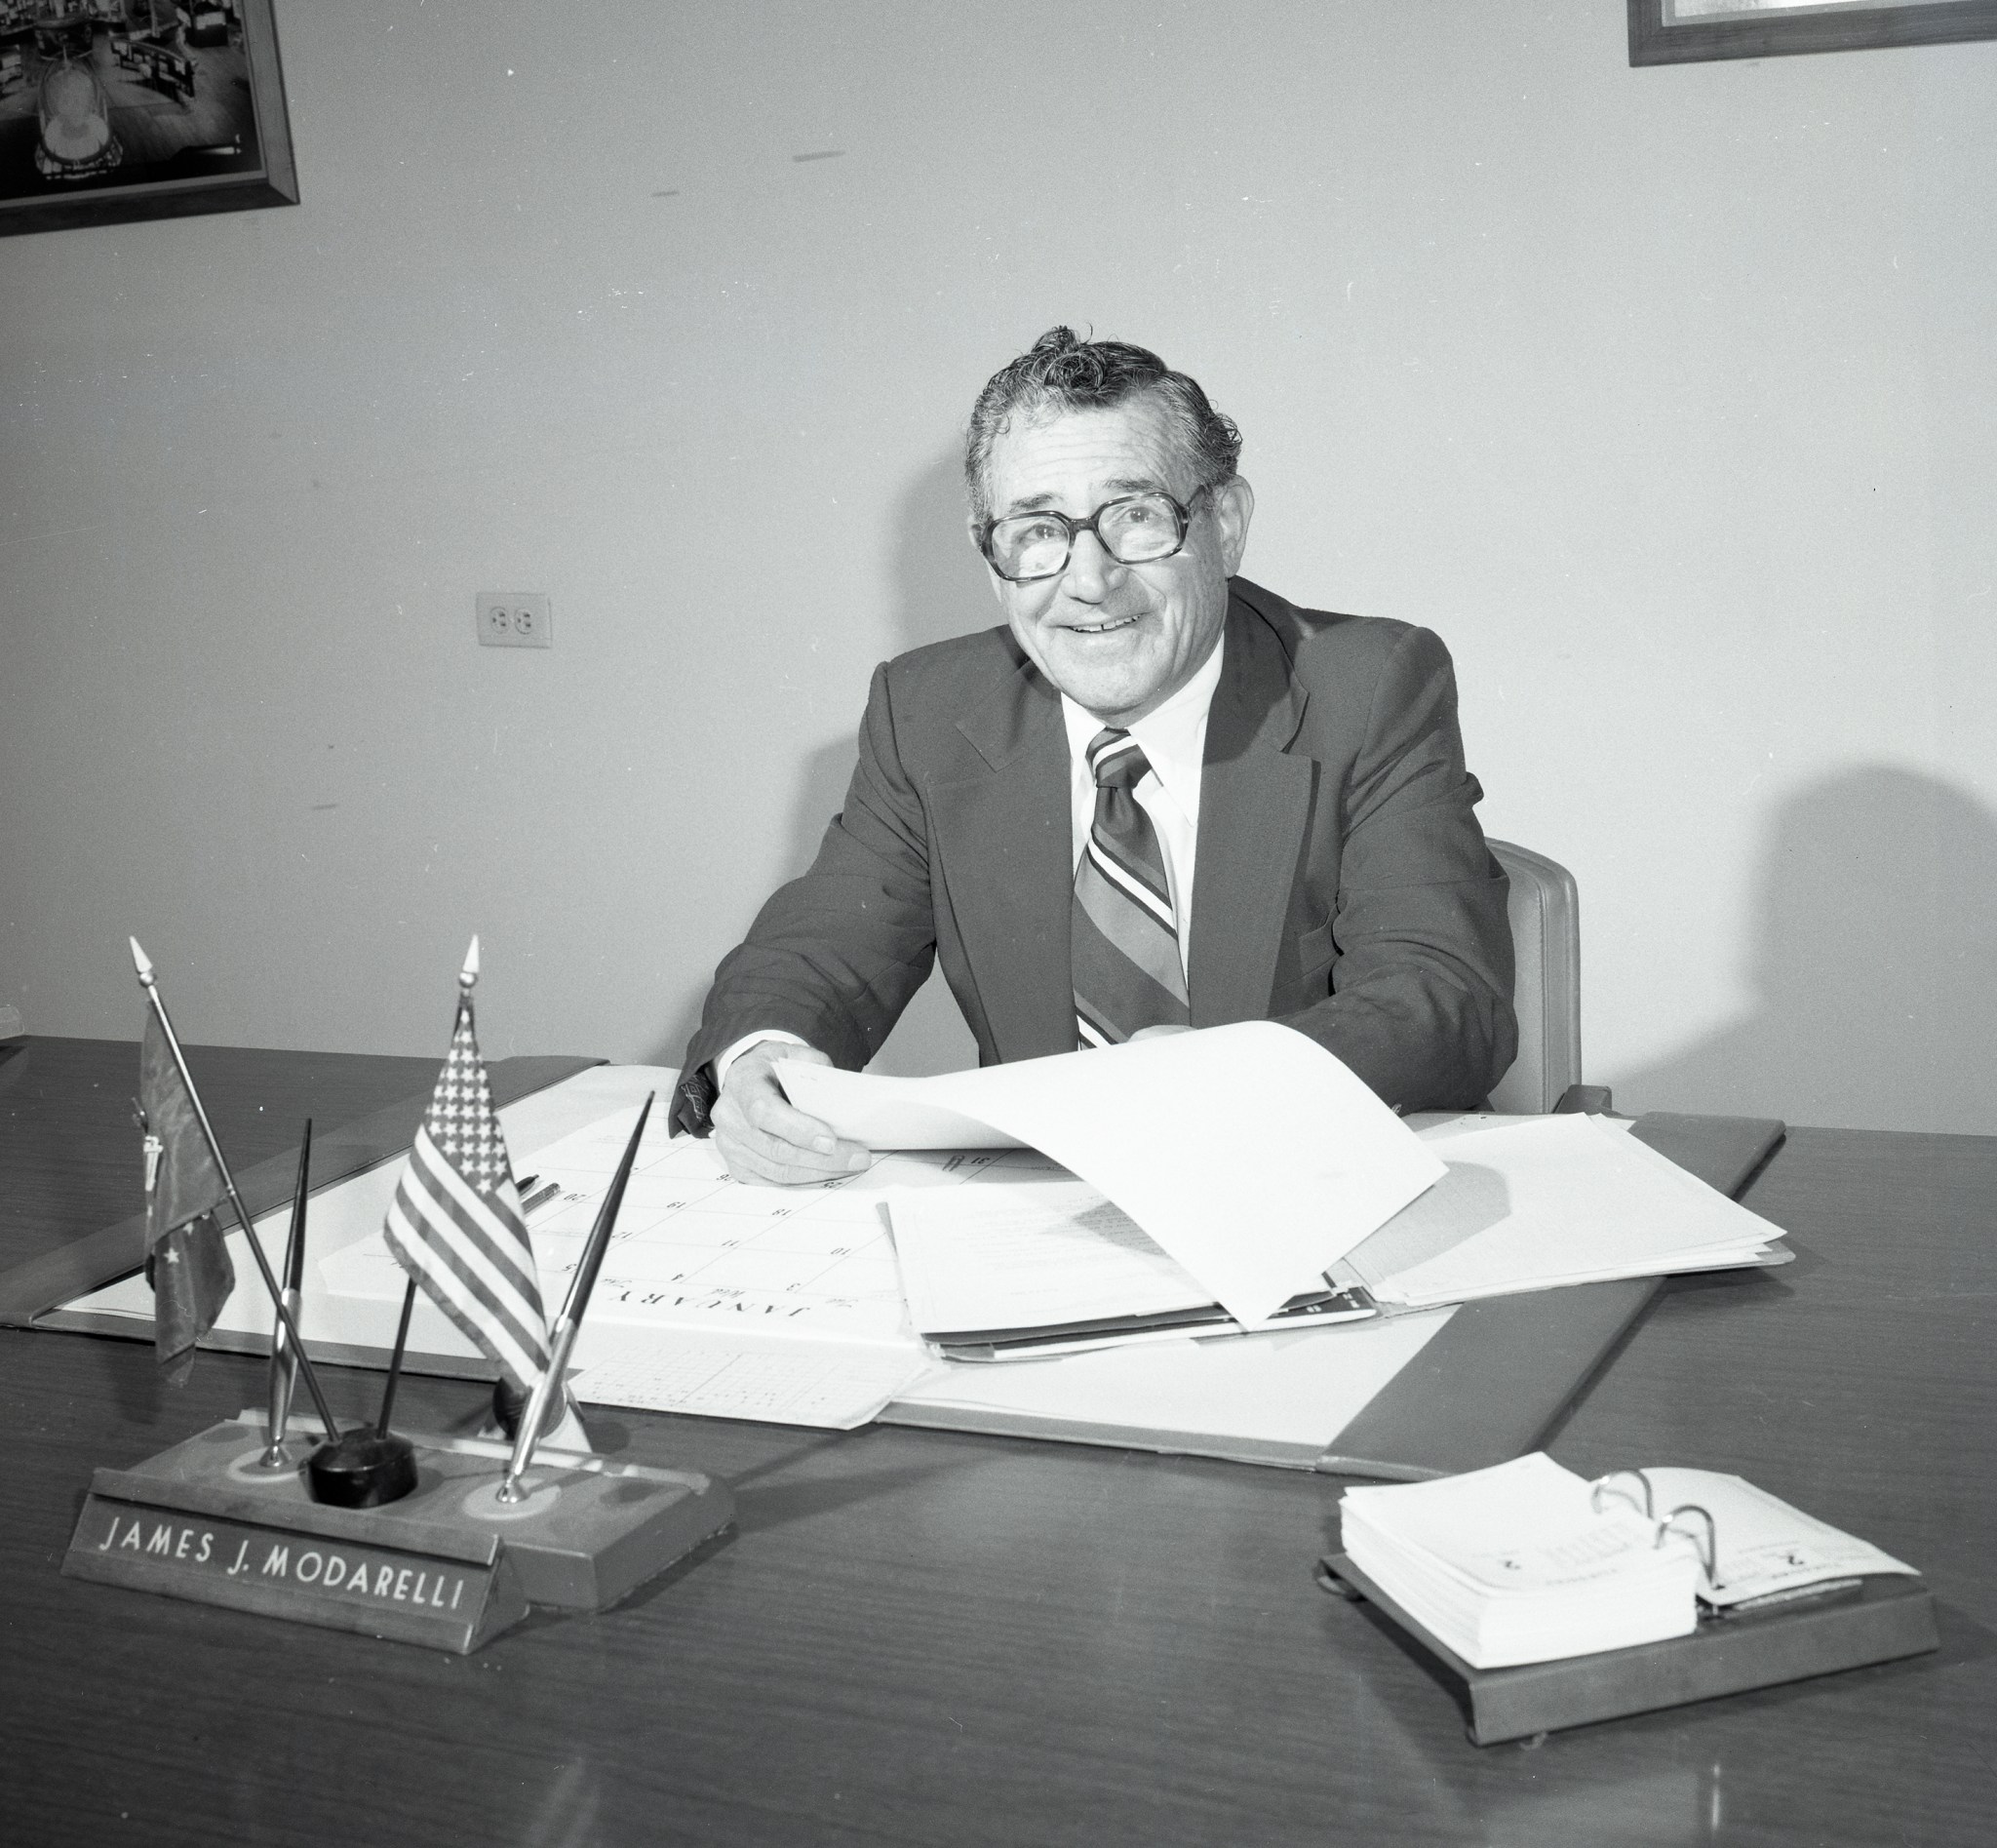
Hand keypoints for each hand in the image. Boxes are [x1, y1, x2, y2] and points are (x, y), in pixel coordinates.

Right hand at [710, 1041, 871, 1185]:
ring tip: (850, 1165)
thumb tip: (843, 1102)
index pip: (764, 1110)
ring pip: (777, 1170)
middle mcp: (730, 1115)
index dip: (798, 1129)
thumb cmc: (775, 1068)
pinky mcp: (738, 1164)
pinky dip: (805, 1180)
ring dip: (818, 1172)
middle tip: (857, 1157)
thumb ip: (818, 1071)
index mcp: (743, 1081)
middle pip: (775, 1147)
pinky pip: (773, 1181)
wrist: (749, 1079)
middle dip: (822, 1158)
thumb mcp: (796, 1055)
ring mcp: (729, 1144)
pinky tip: (828, 1172)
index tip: (831, 1140)